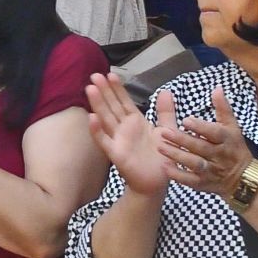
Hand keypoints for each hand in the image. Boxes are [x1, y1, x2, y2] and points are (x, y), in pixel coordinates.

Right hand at [86, 72, 173, 196]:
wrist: (157, 183)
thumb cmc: (161, 158)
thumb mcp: (168, 131)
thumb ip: (165, 112)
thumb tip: (165, 91)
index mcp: (135, 122)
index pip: (124, 101)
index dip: (117, 88)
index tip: (110, 73)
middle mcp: (124, 129)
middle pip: (112, 106)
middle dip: (104, 91)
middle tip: (94, 74)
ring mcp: (118, 140)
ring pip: (106, 119)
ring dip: (97, 104)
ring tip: (90, 88)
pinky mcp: (116, 154)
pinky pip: (104, 141)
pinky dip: (97, 130)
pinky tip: (91, 118)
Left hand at [159, 88, 255, 200]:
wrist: (244, 178)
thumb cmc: (234, 147)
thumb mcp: (232, 126)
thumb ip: (223, 108)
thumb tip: (217, 88)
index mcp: (226, 139)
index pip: (214, 132)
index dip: (201, 127)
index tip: (186, 120)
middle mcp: (219, 155)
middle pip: (200, 148)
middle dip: (182, 140)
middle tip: (164, 132)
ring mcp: (211, 171)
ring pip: (194, 164)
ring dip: (177, 156)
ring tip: (160, 147)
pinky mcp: (204, 183)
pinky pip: (190, 180)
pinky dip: (178, 175)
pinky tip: (165, 166)